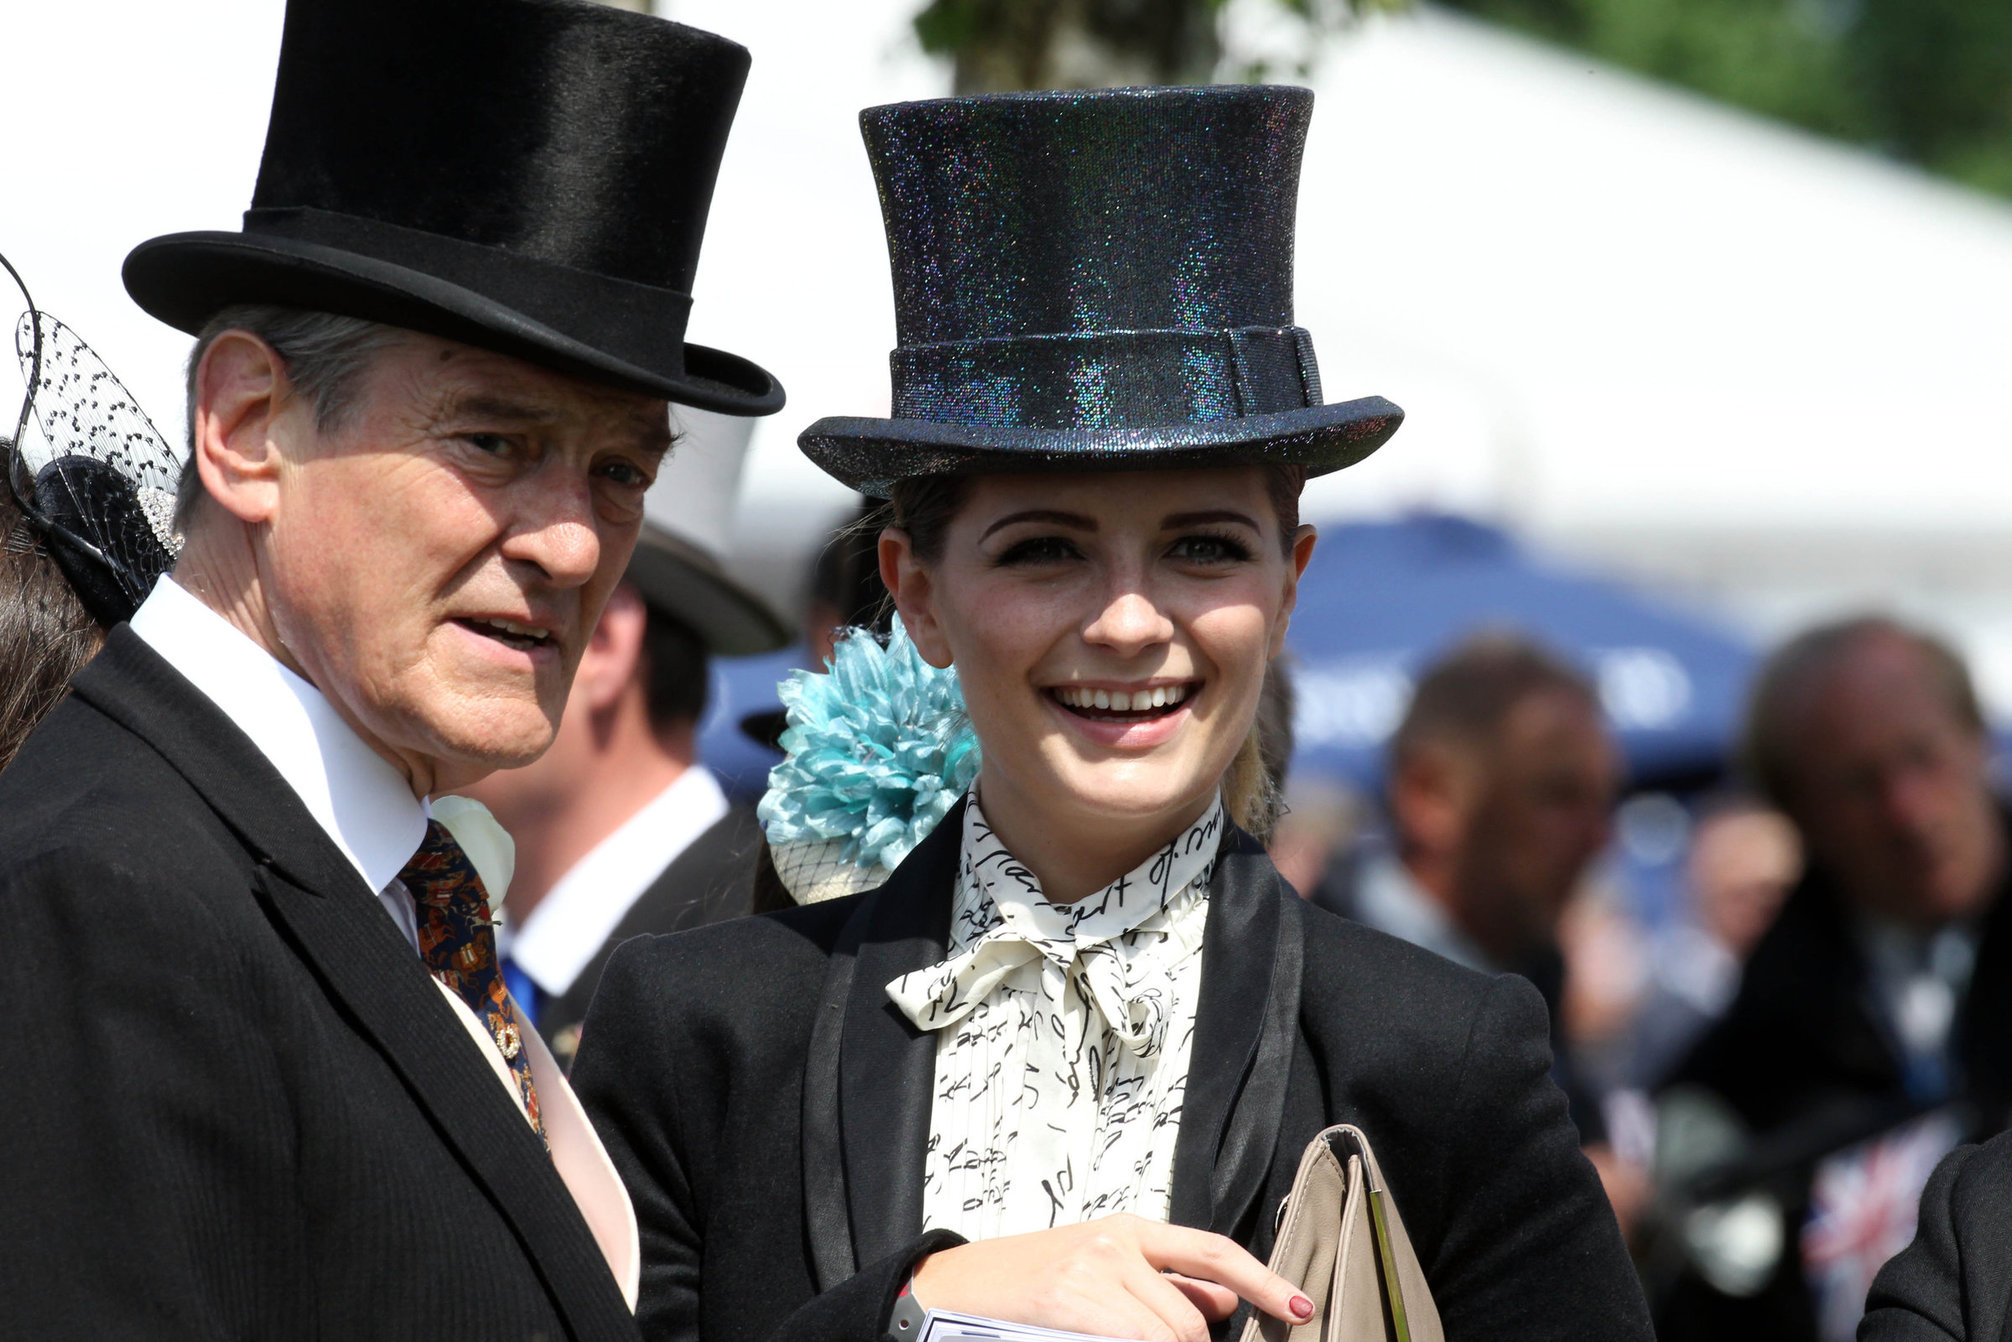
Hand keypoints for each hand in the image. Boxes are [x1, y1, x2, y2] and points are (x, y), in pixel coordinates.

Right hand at [910, 1213, 1314, 1341]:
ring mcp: (1094, 1268)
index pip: (1213, 1251)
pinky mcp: (1072, 1298)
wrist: (958, 1288)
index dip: (1262, 1281)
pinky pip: (1134, 1341)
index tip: (1299, 1305)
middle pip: (1193, 1317)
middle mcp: (1118, 1241)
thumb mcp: (1103, 1268)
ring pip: (1170, 1336)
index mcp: (1132, 1229)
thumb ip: (1163, 1283)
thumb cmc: (1032, 1286)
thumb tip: (1222, 1304)